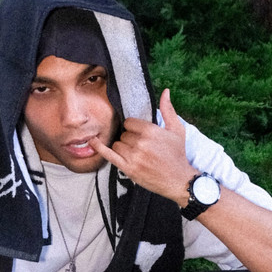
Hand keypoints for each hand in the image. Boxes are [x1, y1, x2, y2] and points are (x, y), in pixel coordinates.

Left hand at [89, 88, 196, 204]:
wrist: (178, 180)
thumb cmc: (177, 154)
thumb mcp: (176, 130)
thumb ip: (168, 110)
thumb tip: (165, 91)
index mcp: (151, 131)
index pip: (130, 123)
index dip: (134, 128)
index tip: (140, 134)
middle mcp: (141, 143)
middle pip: (123, 134)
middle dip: (130, 139)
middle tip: (142, 147)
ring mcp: (133, 157)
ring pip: (117, 144)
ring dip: (123, 148)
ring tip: (137, 154)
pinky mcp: (128, 168)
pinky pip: (109, 155)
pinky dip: (99, 148)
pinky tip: (93, 141)